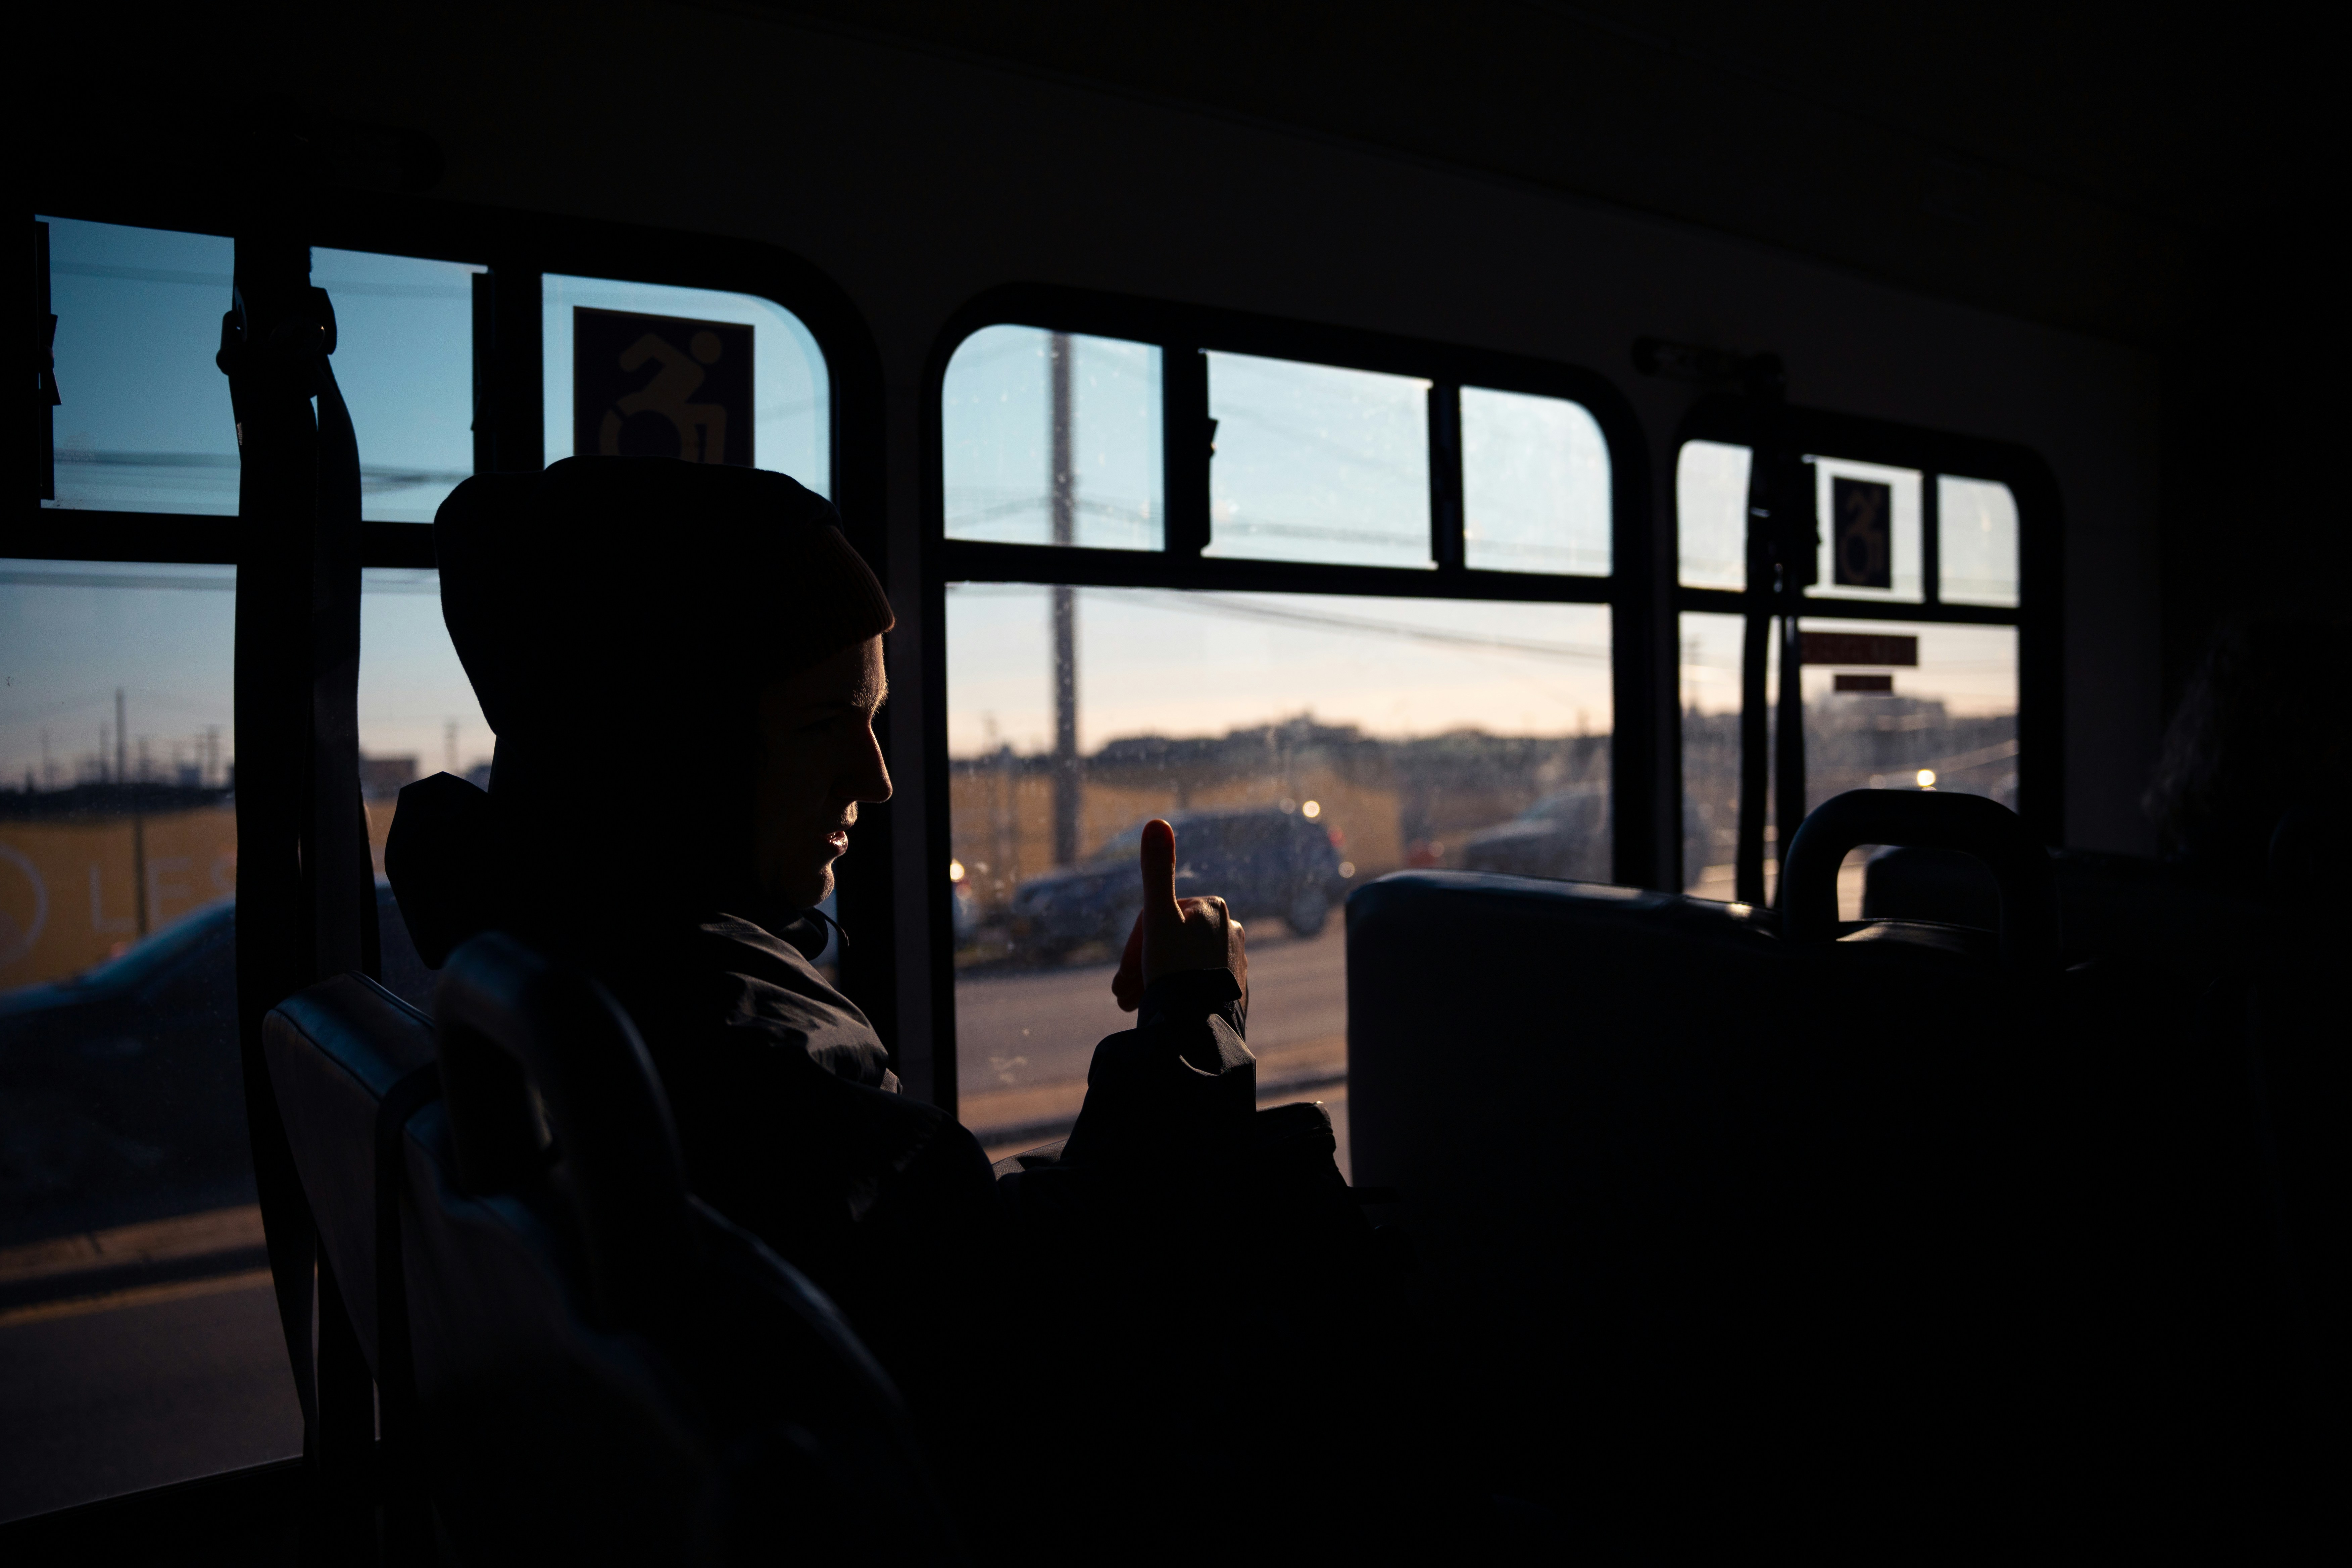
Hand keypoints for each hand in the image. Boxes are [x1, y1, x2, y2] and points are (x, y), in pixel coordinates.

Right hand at [1111, 819, 1247, 1012]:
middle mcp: (1232, 929)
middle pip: (1170, 942)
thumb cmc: (1174, 969)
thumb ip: (1156, 870)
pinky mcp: (1236, 987)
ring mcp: (1236, 960)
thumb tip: (1157, 821)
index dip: (1133, 946)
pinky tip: (1165, 1009)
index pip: (1159, 918)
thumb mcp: (1157, 918)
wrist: (1198, 1026)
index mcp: (1213, 907)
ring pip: (1182, 964)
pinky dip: (1178, 992)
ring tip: (1136, 1006)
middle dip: (1141, 967)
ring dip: (1154, 981)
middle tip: (1122, 996)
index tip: (1122, 974)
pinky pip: (1198, 984)